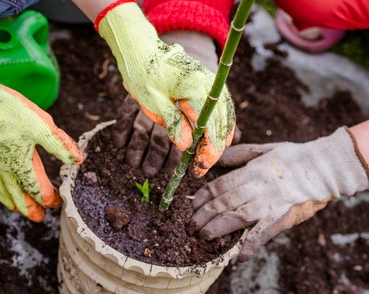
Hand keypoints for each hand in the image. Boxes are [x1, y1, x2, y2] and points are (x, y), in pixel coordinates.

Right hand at [0, 79, 82, 221]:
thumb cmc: (10, 112)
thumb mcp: (43, 126)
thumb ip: (61, 145)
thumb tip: (79, 159)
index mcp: (23, 163)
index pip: (38, 189)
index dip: (49, 198)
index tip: (57, 203)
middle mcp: (3, 168)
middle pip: (18, 195)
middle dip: (30, 208)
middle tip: (39, 218)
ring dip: (10, 202)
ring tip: (17, 210)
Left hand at [96, 1, 235, 176]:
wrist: (141, 48)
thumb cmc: (143, 74)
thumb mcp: (153, 102)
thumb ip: (173, 124)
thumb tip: (187, 146)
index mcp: (197, 89)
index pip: (212, 129)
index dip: (208, 153)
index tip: (198, 169)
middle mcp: (211, 84)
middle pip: (223, 125)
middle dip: (214, 149)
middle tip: (199, 167)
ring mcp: (212, 82)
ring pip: (227, 117)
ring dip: (219, 138)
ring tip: (206, 156)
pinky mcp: (209, 83)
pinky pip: (221, 108)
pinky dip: (218, 125)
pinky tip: (210, 137)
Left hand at [192, 127, 368, 261]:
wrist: (324, 168)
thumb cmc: (293, 157)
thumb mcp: (264, 149)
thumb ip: (239, 154)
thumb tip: (217, 158)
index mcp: (251, 171)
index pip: (220, 186)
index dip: (203, 197)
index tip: (193, 205)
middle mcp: (256, 188)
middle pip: (223, 203)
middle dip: (204, 216)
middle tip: (191, 226)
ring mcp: (269, 204)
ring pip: (236, 217)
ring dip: (218, 229)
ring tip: (204, 237)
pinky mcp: (282, 218)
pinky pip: (264, 233)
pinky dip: (251, 245)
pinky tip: (240, 257)